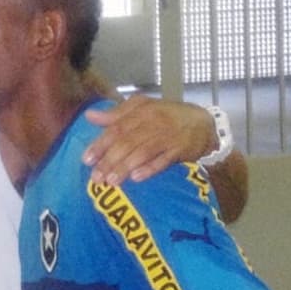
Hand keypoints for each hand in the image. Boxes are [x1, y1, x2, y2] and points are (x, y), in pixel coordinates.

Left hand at [82, 95, 215, 184]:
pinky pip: (163, 160)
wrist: (204, 122)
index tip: (86, 160)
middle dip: (110, 161)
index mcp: (141, 112)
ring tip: (111, 181)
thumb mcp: (142, 108)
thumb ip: (115, 114)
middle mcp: (153, 123)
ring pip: (142, 152)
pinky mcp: (180, 150)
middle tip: (96, 178)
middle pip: (127, 142)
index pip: (116, 128)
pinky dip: (150, 168)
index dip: (100, 144)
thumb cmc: (166, 116)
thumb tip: (89, 116)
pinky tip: (136, 178)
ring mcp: (167, 136)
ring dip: (125, 167)